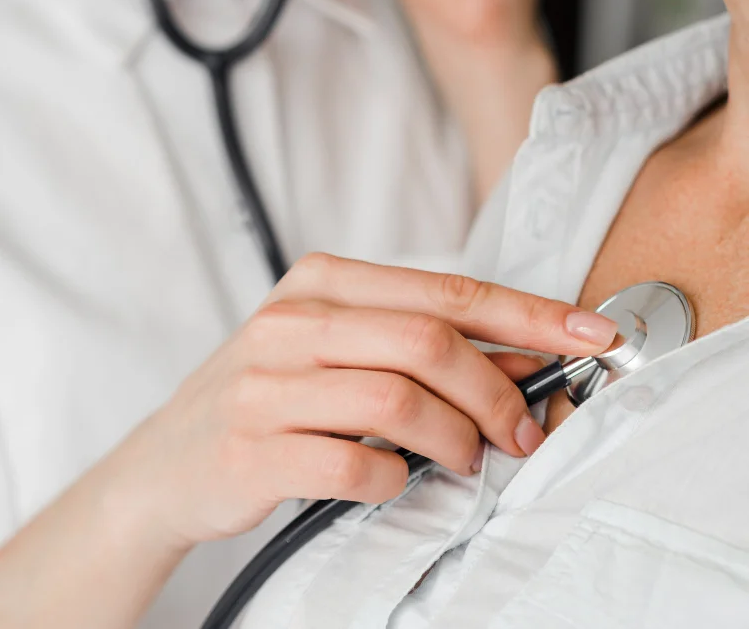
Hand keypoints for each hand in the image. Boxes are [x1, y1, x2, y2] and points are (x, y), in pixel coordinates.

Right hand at [118, 255, 616, 549]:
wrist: (168, 461)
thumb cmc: (272, 396)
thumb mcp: (337, 350)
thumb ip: (418, 343)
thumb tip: (522, 357)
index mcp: (321, 281)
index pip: (445, 290)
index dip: (527, 313)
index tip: (591, 334)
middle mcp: (292, 320)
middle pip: (428, 339)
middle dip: (498, 389)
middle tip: (524, 429)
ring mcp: (267, 382)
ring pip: (398, 398)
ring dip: (455, 438)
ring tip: (468, 459)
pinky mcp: (252, 447)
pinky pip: (353, 463)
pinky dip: (393, 478)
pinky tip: (392, 480)